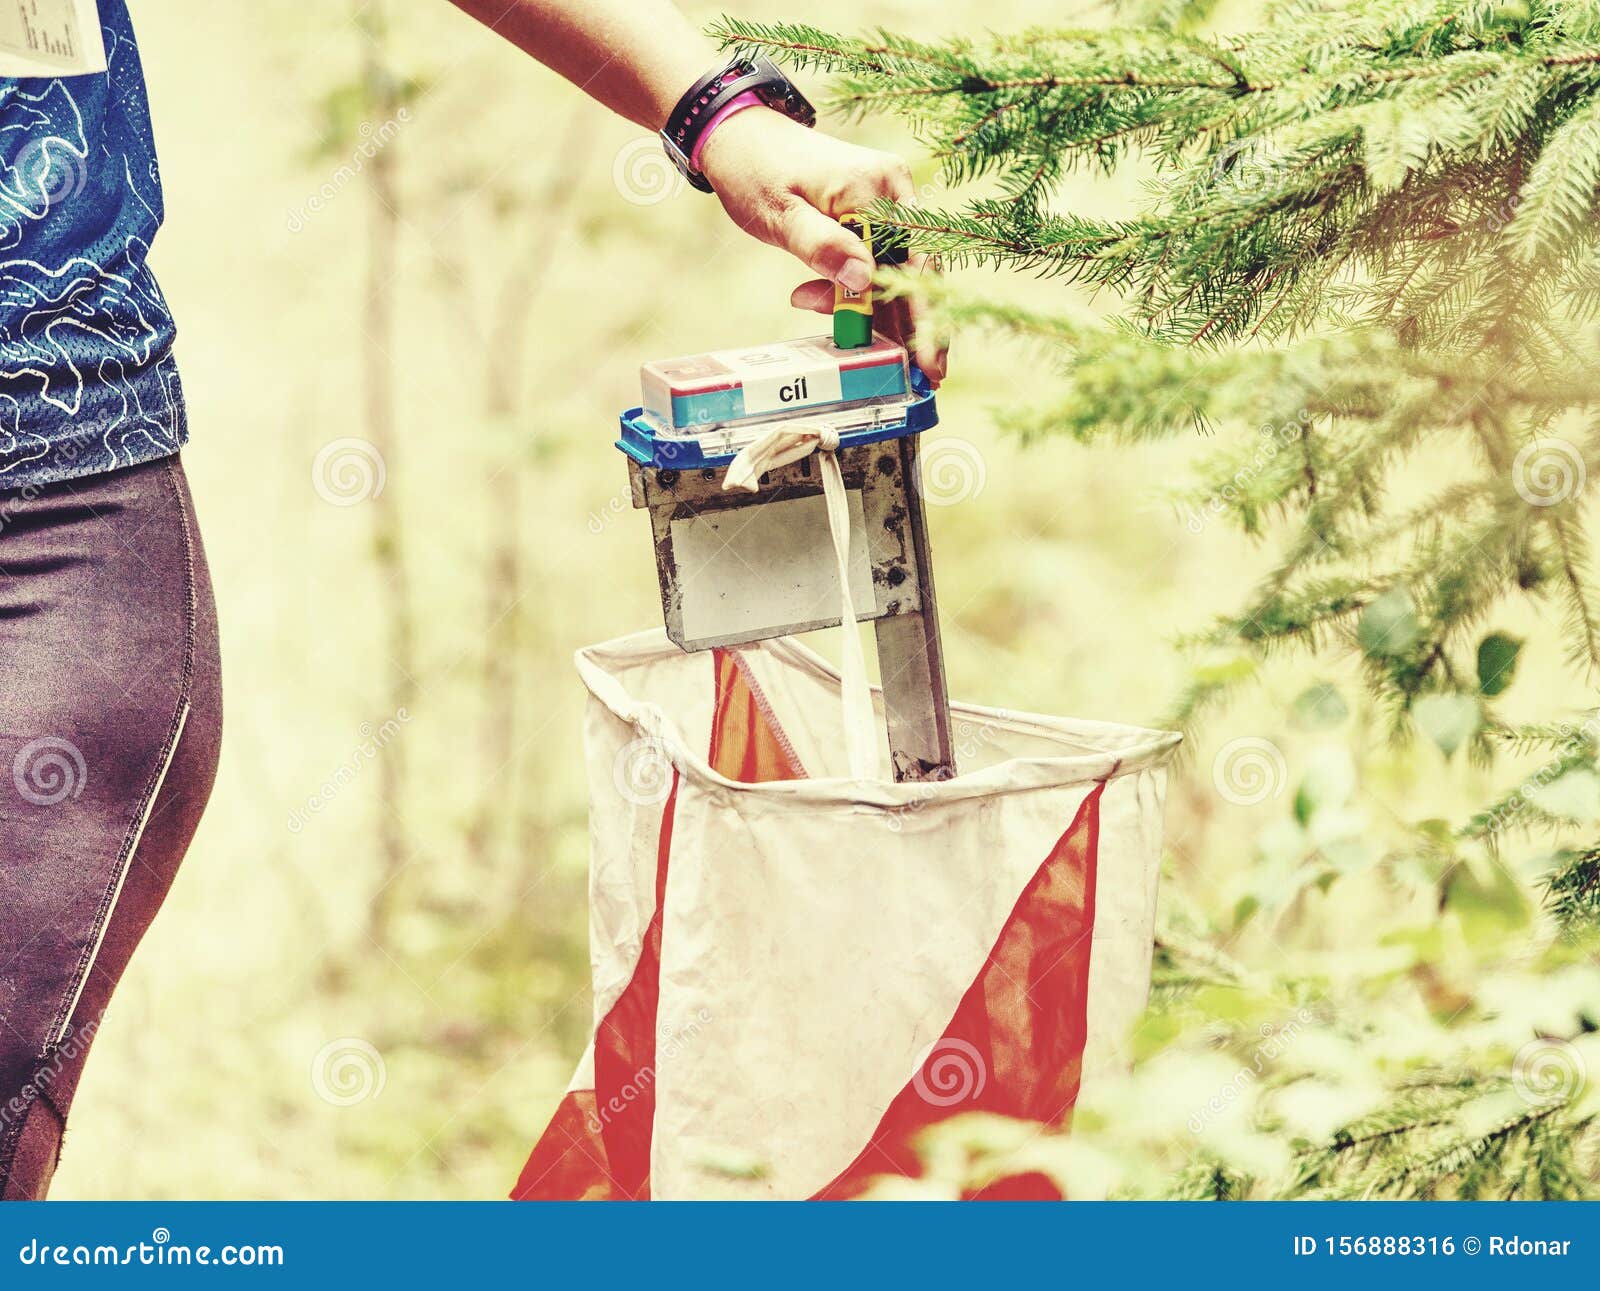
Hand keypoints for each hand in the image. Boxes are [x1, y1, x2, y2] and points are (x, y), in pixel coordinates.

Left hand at [698, 107, 947, 385]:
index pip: (914, 264)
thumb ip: (822, 246)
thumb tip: (865, 280)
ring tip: (874, 352)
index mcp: (879, 189)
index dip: (925, 318)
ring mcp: (888, 203)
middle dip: (916, 326)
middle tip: (921, 377)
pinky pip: (881, 262)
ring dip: (884, 315)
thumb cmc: (756, 171)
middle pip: (916, 272)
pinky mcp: (874, 214)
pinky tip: (835, 311)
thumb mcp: (781, 214)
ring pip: (898, 273)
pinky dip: (864, 295)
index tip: (927, 362)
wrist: (741, 136)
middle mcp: (895, 193)